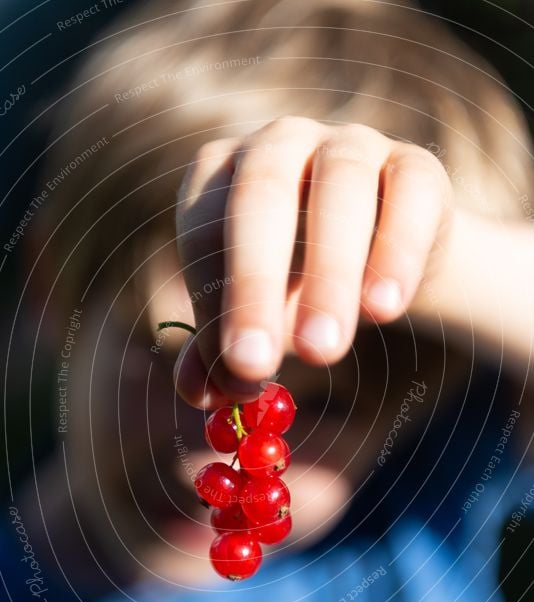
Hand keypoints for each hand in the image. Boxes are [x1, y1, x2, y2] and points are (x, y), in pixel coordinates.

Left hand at [174, 116, 452, 406]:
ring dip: (328, 275)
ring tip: (323, 351)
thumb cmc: (302, 284)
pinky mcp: (415, 165)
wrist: (389, 256)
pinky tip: (384, 309)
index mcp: (220, 175)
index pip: (205, 230)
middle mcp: (278, 144)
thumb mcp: (260, 316)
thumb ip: (224, 350)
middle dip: (254, 285)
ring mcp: (349, 146)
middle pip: (259, 197)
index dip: (214, 302)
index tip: (235, 370)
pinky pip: (408, 196)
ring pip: (339, 191)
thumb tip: (198, 393)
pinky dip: (397, 253)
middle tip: (255, 365)